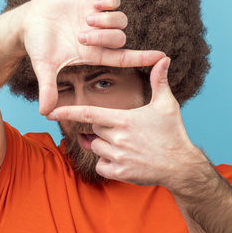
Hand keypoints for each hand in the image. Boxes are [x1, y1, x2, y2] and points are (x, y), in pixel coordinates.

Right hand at [21, 0, 165, 114]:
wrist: (29, 21)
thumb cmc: (38, 46)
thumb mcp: (44, 67)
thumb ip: (48, 88)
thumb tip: (44, 113)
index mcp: (94, 54)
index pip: (125, 58)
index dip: (144, 58)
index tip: (163, 57)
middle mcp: (100, 38)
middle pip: (121, 39)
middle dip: (104, 37)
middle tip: (81, 35)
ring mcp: (98, 20)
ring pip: (121, 20)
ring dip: (106, 20)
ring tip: (86, 18)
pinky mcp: (93, 1)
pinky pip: (114, 1)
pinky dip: (108, 2)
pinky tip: (93, 4)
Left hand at [47, 57, 204, 187]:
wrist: (182, 166)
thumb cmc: (173, 133)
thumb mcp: (167, 105)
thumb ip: (160, 81)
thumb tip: (164, 58)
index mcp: (124, 120)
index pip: (88, 113)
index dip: (67, 112)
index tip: (49, 112)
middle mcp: (119, 138)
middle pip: (94, 130)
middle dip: (102, 128)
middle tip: (121, 130)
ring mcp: (118, 157)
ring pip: (96, 148)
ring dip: (104, 146)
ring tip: (126, 145)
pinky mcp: (120, 174)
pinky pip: (101, 166)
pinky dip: (107, 163)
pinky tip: (123, 160)